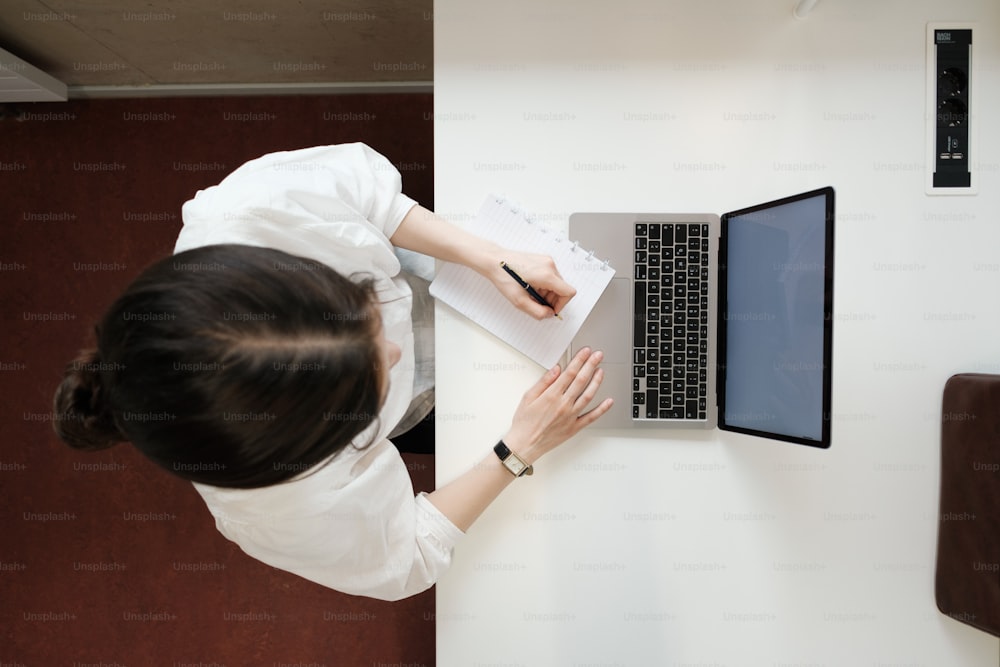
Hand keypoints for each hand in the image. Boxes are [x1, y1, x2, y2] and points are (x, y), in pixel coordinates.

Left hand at [487, 250, 575, 319]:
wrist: (494, 261)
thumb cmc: (504, 277)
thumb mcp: (519, 301)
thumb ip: (538, 312)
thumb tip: (549, 314)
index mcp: (546, 275)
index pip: (568, 292)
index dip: (561, 304)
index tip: (551, 309)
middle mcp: (549, 265)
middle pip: (562, 288)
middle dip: (552, 299)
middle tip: (536, 302)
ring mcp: (547, 261)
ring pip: (556, 283)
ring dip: (547, 292)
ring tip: (531, 293)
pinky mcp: (542, 259)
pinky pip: (550, 276)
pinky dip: (544, 284)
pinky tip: (531, 285)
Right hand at [503, 347, 613, 462]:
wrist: (525, 445)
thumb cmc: (524, 423)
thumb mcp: (528, 397)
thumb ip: (544, 382)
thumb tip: (556, 369)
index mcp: (552, 395)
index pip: (569, 373)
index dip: (579, 360)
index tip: (586, 352)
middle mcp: (564, 404)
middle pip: (581, 380)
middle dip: (591, 365)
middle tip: (598, 355)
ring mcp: (571, 416)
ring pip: (588, 395)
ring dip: (596, 382)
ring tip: (601, 371)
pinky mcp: (574, 428)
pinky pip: (591, 417)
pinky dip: (602, 409)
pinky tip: (608, 401)